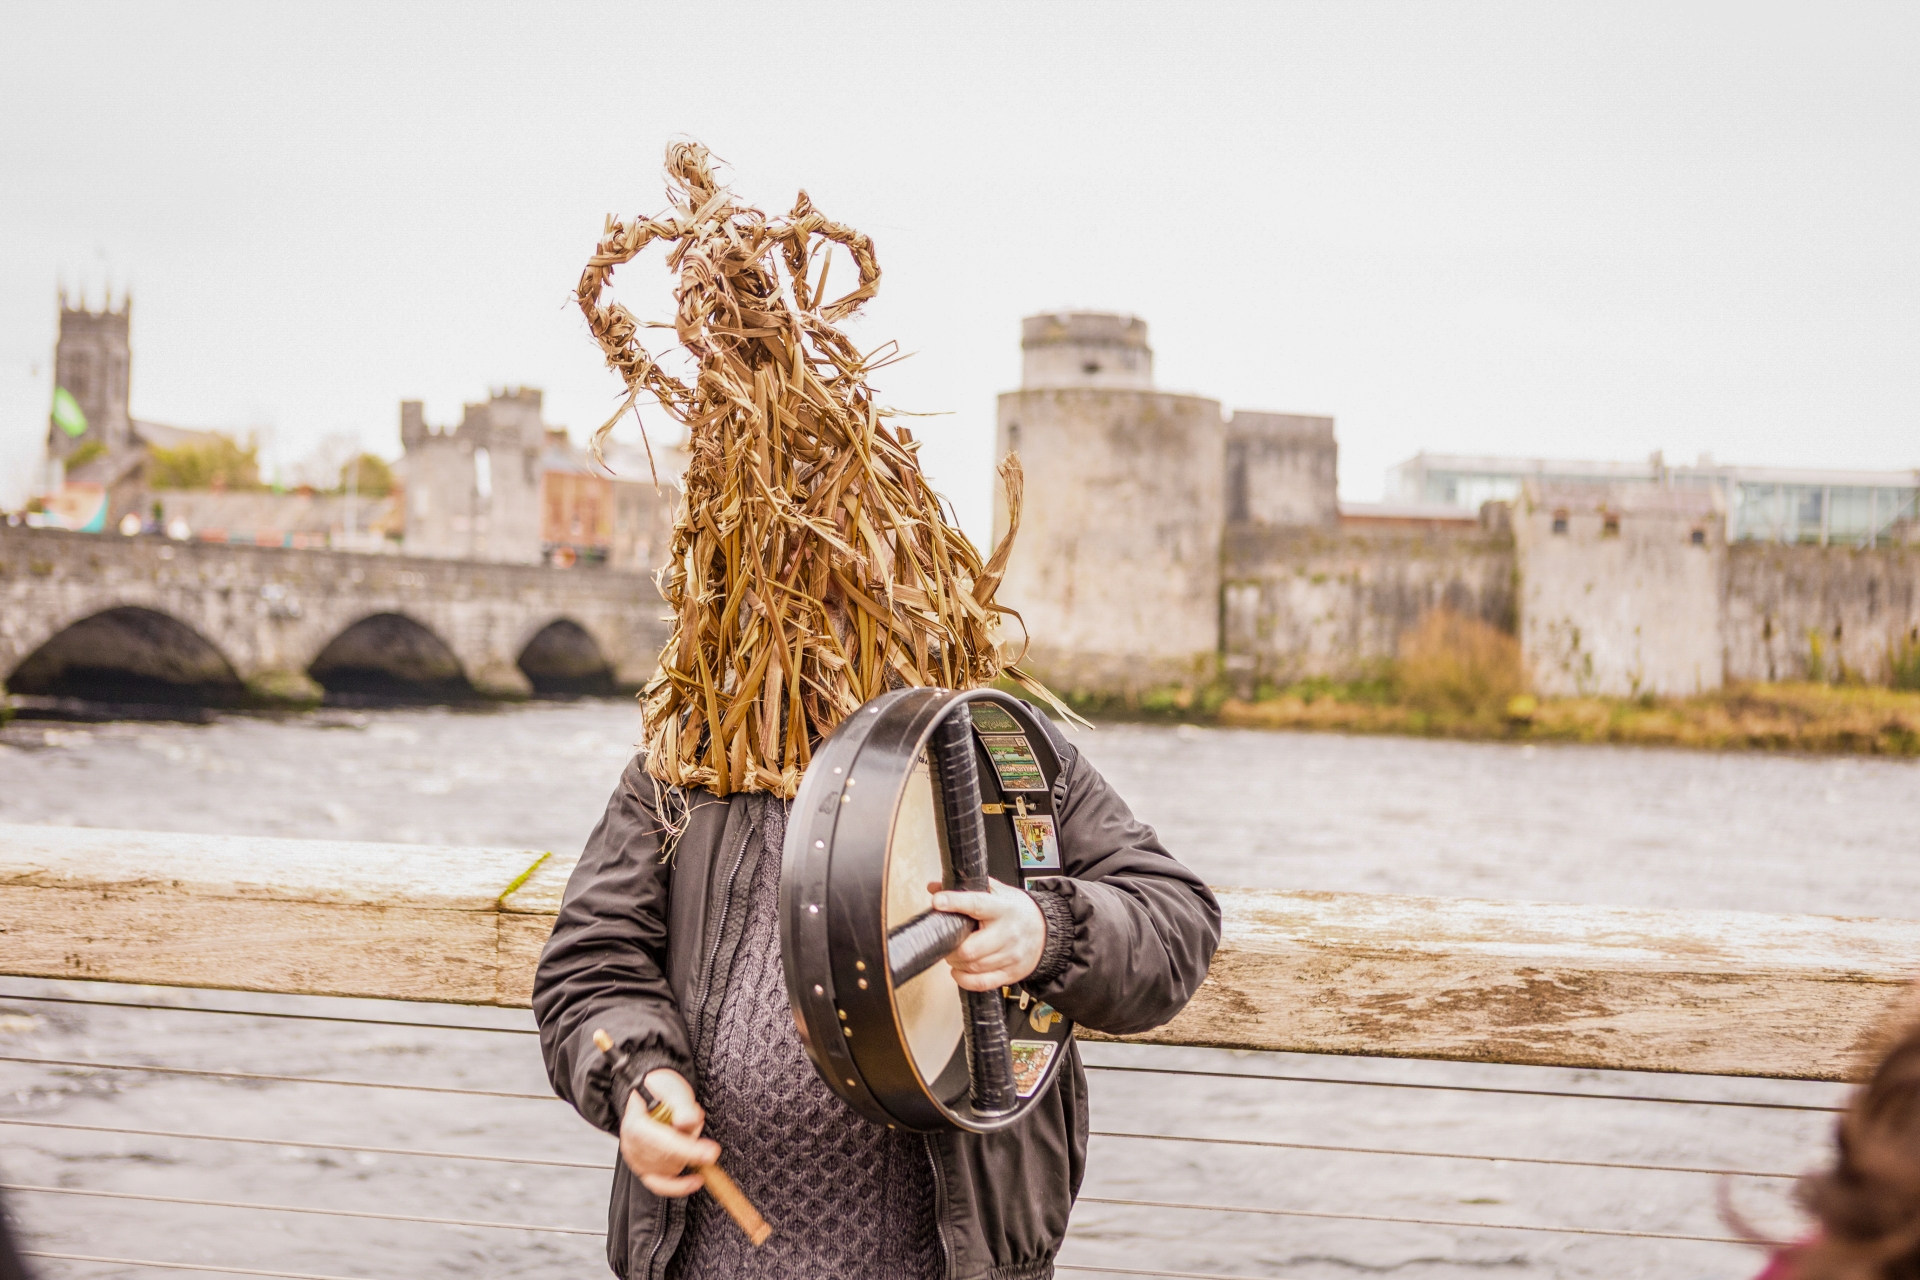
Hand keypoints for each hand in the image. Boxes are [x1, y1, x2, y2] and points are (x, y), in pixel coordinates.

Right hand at [618, 1068, 719, 1197]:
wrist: (646, 1093)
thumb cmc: (657, 1089)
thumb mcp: (672, 1087)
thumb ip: (682, 1105)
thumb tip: (687, 1122)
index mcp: (636, 1125)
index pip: (665, 1144)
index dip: (690, 1150)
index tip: (711, 1153)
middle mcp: (633, 1147)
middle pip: (669, 1159)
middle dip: (692, 1146)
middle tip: (696, 1123)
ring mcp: (637, 1160)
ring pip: (670, 1170)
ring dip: (687, 1154)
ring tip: (685, 1130)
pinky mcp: (645, 1170)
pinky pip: (661, 1185)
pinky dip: (679, 1186)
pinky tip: (695, 1182)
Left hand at [929, 878, 1046, 991]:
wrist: (1047, 930)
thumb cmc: (1017, 911)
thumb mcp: (997, 892)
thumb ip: (968, 888)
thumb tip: (935, 887)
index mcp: (1003, 908)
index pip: (977, 904)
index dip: (955, 903)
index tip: (938, 902)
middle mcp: (1007, 933)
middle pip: (970, 948)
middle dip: (951, 947)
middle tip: (947, 941)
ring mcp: (1010, 956)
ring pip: (973, 966)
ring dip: (956, 962)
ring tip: (955, 953)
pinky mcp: (1011, 973)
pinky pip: (982, 983)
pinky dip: (964, 980)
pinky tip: (959, 971)